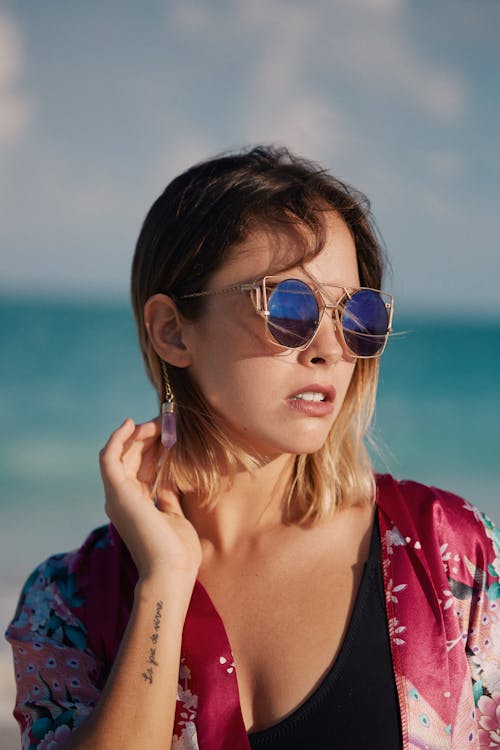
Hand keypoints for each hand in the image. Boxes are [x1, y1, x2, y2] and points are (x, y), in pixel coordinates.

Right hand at [99, 418, 201, 582]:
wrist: (170, 572)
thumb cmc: (177, 552)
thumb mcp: (174, 516)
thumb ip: (167, 496)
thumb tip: (169, 478)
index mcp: (136, 504)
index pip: (142, 467)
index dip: (155, 447)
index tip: (171, 432)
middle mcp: (122, 499)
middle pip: (131, 457)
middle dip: (148, 437)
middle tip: (166, 421)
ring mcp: (117, 496)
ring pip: (121, 454)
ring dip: (137, 434)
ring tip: (155, 421)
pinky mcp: (116, 493)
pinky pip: (110, 458)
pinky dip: (117, 439)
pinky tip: (131, 424)